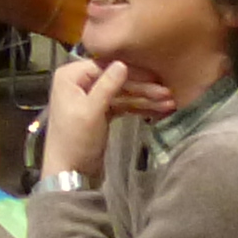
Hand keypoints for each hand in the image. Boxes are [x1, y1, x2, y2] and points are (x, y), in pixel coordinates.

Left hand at [45, 52, 173, 180]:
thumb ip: (107, 86)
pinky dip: (138, 108)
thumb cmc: (75, 141)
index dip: (132, 73)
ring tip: (169, 103)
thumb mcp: (91, 112)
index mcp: (70, 76)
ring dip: (145, 99)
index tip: (155, 77)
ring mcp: (90, 97)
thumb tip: (122, 64)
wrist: (69, 173)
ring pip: (122, 93)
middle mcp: (79, 82)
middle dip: (142, 88)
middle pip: (116, 80)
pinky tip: (158, 110)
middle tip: (167, 93)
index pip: (106, 67)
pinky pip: (121, 105)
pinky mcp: (99, 112)